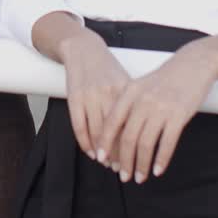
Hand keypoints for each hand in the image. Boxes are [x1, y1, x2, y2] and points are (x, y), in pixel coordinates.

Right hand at [59, 32, 130, 162]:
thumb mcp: (124, 81)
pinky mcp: (74, 98)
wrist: (83, 49)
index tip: (136, 159)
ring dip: (102, 152)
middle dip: (118, 153)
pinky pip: (79, 126)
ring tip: (107, 163)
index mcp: (124, 90)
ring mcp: (89, 96)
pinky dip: (85, 143)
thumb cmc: (107, 68)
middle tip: (122, 168)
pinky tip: (91, 152)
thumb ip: (133, 104)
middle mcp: (107, 93)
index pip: (131, 124)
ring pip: (97, 132)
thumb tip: (143, 132)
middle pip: (115, 132)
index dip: (133, 145)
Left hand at [97, 41, 217, 183]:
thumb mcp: (141, 86)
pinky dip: (161, 160)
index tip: (102, 158)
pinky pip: (167, 144)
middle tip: (123, 176)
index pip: (112, 123)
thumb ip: (128, 105)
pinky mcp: (179, 116)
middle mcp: (142, 101)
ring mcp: (161, 108)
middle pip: (128, 138)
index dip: (105, 143)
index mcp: (130, 93)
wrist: (193, 64)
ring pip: (146, 144)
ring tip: (140, 177)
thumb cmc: (166, 78)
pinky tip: (158, 170)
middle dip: (124, 161)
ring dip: (141, 164)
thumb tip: (116, 133)